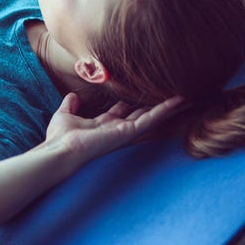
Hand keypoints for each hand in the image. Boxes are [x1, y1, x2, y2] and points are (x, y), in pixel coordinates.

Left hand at [45, 93, 183, 162]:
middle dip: (155, 107)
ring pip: (151, 117)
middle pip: (140, 115)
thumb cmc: (60, 137)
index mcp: (102, 124)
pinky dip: (165, 110)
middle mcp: (117, 128)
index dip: (131, 104)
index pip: (121, 112)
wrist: (61, 150)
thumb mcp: (65, 115)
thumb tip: (73, 96)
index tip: (141, 94)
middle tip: (172, 98)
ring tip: (184, 98)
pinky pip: (151, 119)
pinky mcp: (129, 132)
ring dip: (167, 108)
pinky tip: (177, 102)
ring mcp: (125, 131)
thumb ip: (70, 105)